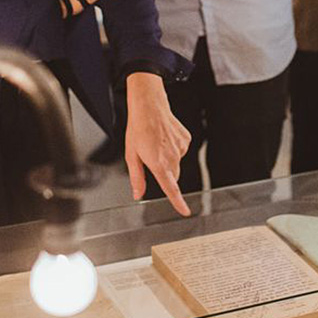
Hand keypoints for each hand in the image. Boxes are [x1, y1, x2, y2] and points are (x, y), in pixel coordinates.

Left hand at [123, 73, 191, 215]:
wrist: (150, 105)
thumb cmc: (138, 128)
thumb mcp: (131, 155)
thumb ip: (137, 177)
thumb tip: (138, 194)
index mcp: (158, 163)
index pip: (171, 188)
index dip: (178, 202)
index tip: (185, 211)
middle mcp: (173, 157)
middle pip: (173, 177)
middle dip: (164, 175)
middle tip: (151, 160)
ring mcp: (181, 148)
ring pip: (177, 164)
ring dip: (168, 160)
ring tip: (156, 144)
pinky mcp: (186, 139)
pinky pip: (181, 151)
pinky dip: (173, 149)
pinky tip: (164, 138)